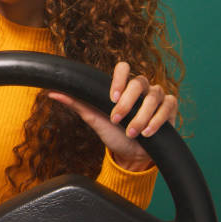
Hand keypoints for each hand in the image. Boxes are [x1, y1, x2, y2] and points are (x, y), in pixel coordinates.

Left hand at [47, 62, 177, 171]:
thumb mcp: (92, 118)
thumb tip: (50, 92)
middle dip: (128, 103)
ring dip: (141, 116)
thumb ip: (75, 103)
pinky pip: (168, 105)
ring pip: (154, 96)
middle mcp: (140, 87)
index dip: (118, 79)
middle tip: (117, 120)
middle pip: (139, 82)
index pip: (123, 67)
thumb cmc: (111, 132)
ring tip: (133, 133)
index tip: (111, 98)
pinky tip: (148, 132)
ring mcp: (156, 95)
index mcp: (122, 85)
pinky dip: (158, 120)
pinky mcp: (170, 107)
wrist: (130, 153)